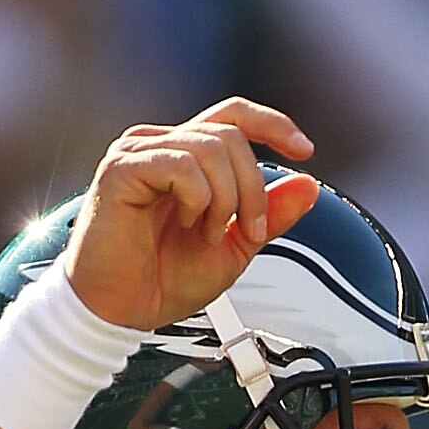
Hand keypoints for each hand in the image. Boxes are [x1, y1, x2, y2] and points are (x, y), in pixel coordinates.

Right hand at [61, 99, 321, 333]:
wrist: (120, 311)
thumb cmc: (162, 280)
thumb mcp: (234, 248)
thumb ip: (269, 215)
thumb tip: (308, 185)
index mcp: (186, 157)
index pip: (234, 117)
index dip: (272, 124)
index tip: (304, 150)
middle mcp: (162, 144)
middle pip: (231, 136)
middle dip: (254, 188)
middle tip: (248, 232)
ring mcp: (140, 152)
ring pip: (211, 148)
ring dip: (226, 200)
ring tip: (208, 235)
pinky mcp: (122, 168)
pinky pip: (181, 164)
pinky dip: (197, 199)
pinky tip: (185, 223)